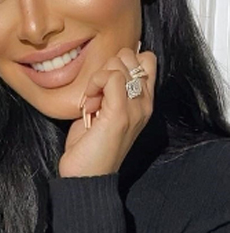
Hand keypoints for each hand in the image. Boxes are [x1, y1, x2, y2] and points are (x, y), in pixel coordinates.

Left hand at [58, 47, 156, 177]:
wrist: (86, 176)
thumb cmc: (91, 145)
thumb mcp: (104, 110)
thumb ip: (109, 89)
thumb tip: (106, 65)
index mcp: (143, 102)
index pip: (146, 59)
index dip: (120, 62)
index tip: (105, 85)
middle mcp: (144, 103)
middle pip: (130, 56)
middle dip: (106, 69)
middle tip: (96, 96)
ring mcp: (135, 108)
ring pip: (118, 63)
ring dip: (97, 80)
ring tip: (92, 104)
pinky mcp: (121, 112)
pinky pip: (110, 76)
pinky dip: (94, 85)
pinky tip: (89, 105)